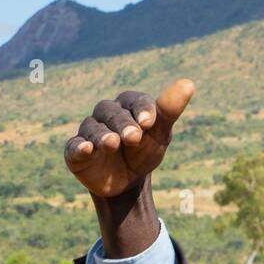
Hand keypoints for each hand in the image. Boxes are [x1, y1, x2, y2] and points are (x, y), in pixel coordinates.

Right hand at [63, 79, 194, 198]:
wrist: (128, 181)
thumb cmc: (145, 151)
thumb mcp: (160, 133)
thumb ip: (170, 110)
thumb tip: (189, 83)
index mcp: (127, 106)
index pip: (133, 100)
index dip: (141, 109)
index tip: (150, 121)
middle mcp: (106, 115)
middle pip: (111, 113)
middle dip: (123, 124)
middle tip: (134, 137)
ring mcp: (90, 132)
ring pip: (93, 128)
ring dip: (102, 135)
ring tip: (112, 143)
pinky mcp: (76, 152)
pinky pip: (74, 147)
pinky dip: (78, 147)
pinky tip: (86, 149)